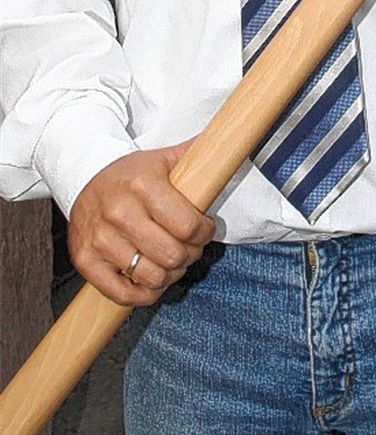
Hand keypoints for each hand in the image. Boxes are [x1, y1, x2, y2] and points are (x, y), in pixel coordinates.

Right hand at [68, 142, 215, 306]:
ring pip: (152, 277)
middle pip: (172, 255)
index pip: (187, 225)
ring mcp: (99, 239)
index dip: (204, 233)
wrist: (83, 178)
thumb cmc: (132, 174)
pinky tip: (150, 279)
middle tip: (189, 247)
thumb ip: (198, 154)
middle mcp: (118, 212)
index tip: (205, 229)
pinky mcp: (85, 261)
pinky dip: (144, 293)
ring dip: (170, 275)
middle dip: (190, 255)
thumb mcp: (164, 159)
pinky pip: (124, 294)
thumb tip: (233, 140)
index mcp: (142, 184)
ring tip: (170, 261)